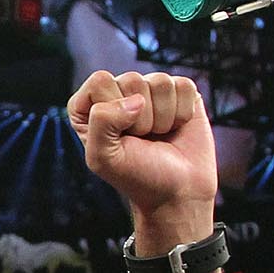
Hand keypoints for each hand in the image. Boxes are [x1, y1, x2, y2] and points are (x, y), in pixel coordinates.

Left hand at [67, 70, 216, 246]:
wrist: (177, 192)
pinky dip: (183, 113)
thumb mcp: (103, 157)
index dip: (114, 109)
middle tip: (143, 139)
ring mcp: (150, 90)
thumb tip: (136, 100)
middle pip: (132, 80)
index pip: (101, 80)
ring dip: (163, 117)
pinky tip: (176, 128)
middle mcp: (119, 93)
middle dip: (141, 118)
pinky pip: (183, 86)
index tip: (121, 136)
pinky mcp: (179, 93)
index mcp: (90, 106)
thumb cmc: (137, 177)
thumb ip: (101, 122)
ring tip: (158, 135)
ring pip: (160, 82)